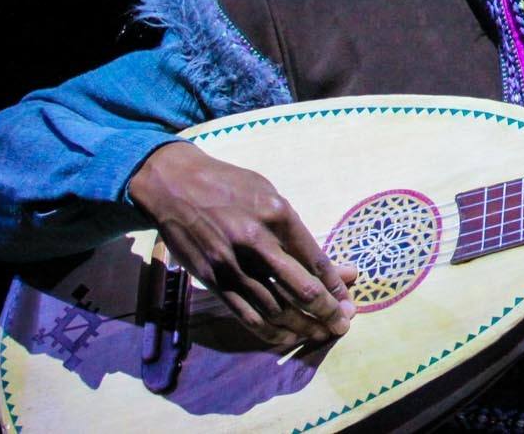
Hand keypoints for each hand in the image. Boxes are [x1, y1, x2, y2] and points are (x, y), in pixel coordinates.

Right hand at [127, 141, 356, 348]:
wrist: (175, 186)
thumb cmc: (230, 186)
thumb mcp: (269, 195)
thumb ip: (297, 231)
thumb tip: (327, 260)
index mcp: (278, 216)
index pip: (315, 261)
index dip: (336, 285)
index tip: (348, 298)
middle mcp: (257, 244)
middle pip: (300, 289)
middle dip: (327, 311)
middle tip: (344, 323)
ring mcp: (232, 266)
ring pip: (275, 308)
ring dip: (303, 327)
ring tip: (322, 334)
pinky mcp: (213, 281)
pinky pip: (246, 315)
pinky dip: (270, 332)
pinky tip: (288, 338)